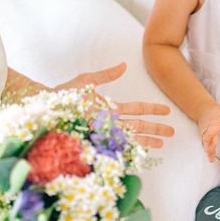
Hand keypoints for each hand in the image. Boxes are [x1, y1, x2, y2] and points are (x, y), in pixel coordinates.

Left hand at [55, 62, 174, 148]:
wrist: (46, 107)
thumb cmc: (64, 95)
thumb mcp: (87, 81)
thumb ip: (106, 75)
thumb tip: (124, 65)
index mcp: (109, 109)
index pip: (136, 110)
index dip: (151, 110)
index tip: (166, 111)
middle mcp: (109, 123)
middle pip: (138, 126)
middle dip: (155, 129)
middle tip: (173, 132)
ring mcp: (102, 133)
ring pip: (130, 138)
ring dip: (146, 141)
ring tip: (163, 144)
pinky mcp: (94, 140)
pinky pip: (112, 147)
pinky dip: (125, 151)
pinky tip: (138, 154)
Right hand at [197, 101, 219, 162]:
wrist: (203, 111)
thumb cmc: (215, 111)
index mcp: (212, 122)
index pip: (211, 127)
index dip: (211, 131)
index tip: (214, 134)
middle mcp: (207, 129)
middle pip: (206, 137)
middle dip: (208, 145)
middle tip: (210, 153)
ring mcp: (205, 134)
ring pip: (206, 143)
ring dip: (208, 150)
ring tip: (211, 159)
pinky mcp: (205, 138)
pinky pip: (206, 145)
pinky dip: (208, 152)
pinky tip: (211, 159)